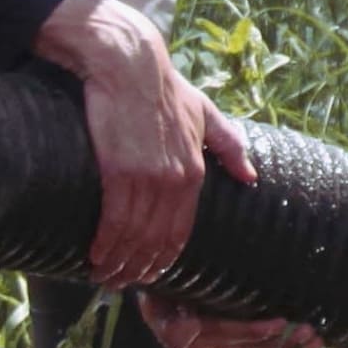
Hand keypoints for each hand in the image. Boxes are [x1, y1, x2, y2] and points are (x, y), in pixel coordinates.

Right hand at [33, 0, 250, 289]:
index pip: (183, 229)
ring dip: (120, 261)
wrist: (129, 64)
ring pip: (136, 234)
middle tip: (122, 283)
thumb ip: (228, 145)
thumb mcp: (204, 113)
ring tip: (106, 277)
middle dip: (140, 267)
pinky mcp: (119, 170)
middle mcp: (176, 179)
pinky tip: (95, 256)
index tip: (151, 273)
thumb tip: (251, 177)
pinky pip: (115, 219)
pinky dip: (106, 242)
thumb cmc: (163, 88)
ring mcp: (148, 176)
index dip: (166, 256)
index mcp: (196, 170)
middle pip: (158, 239)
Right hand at [134, 295, 320, 347]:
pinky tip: (303, 346)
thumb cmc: (158, 278)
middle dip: (280, 341)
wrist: (155, 278)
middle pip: (248, 346)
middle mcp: (205, 345)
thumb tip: (188, 333)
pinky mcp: (227, 339)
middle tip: (310, 333)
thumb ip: (168, 318)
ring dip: (288, 347)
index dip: (253, 330)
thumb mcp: (155, 297)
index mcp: (188, 335)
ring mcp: (217, 344)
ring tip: (316, 342)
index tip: (280, 323)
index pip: (226, 333)